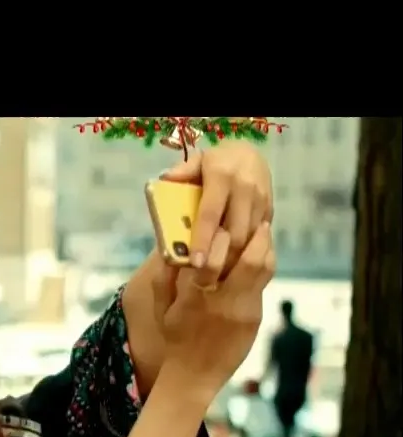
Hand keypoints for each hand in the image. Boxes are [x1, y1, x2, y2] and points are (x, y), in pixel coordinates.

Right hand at [152, 222, 275, 396]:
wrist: (193, 375)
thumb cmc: (174, 338)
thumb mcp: (162, 308)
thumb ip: (166, 276)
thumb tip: (171, 245)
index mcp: (195, 296)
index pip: (212, 256)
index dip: (220, 235)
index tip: (223, 220)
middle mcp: (223, 301)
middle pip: (249, 259)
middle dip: (257, 236)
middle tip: (260, 221)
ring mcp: (243, 311)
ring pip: (263, 271)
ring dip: (266, 249)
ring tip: (264, 235)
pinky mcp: (255, 319)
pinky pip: (262, 287)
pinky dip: (263, 269)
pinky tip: (259, 260)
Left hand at [161, 141, 272, 289]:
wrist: (250, 155)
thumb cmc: (214, 163)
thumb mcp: (196, 161)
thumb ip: (182, 172)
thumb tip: (165, 180)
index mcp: (222, 177)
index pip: (210, 213)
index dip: (202, 239)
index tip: (194, 263)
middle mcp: (244, 189)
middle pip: (234, 233)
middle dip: (219, 259)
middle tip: (202, 280)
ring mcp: (261, 201)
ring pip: (249, 240)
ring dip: (232, 261)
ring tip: (214, 279)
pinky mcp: (270, 210)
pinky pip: (258, 238)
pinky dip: (244, 254)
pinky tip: (230, 268)